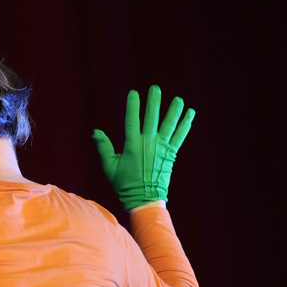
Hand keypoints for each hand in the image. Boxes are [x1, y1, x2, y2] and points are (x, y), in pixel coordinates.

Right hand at [91, 85, 194, 210]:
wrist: (144, 198)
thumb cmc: (124, 184)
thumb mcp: (109, 166)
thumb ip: (103, 147)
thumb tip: (96, 131)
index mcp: (132, 144)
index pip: (132, 119)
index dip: (133, 105)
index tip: (134, 93)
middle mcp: (148, 143)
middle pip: (152, 117)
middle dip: (154, 102)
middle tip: (155, 88)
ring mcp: (161, 148)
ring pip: (169, 124)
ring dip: (174, 111)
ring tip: (178, 99)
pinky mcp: (171, 154)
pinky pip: (180, 135)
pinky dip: (185, 124)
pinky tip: (190, 113)